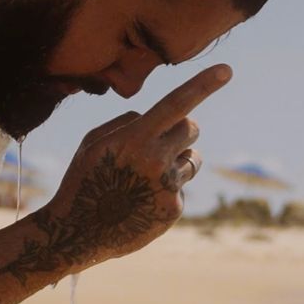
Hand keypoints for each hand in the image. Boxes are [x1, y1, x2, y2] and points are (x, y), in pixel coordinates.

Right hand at [44, 64, 231, 268]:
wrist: (77, 234)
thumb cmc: (83, 180)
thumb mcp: (93, 144)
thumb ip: (127, 124)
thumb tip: (155, 118)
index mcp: (134, 139)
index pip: (175, 105)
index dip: (202, 85)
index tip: (227, 70)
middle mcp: (156, 161)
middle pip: (190, 128)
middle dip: (181, 129)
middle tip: (160, 142)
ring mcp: (167, 187)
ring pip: (192, 159)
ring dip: (176, 160)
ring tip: (146, 177)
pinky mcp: (173, 209)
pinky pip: (180, 187)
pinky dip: (165, 190)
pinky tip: (141, 202)